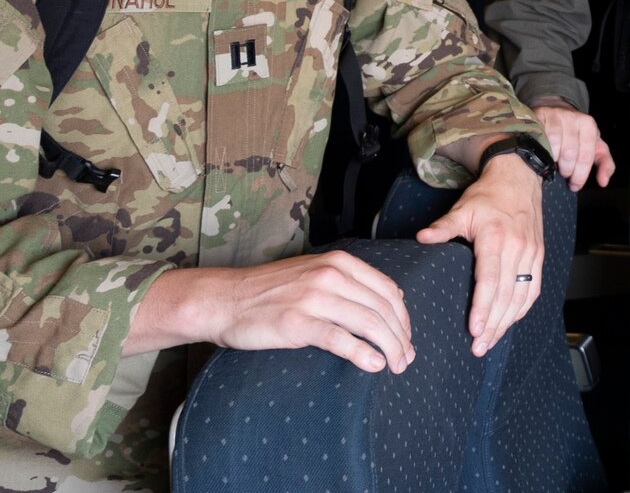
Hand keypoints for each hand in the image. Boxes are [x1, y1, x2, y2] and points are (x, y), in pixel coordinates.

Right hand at [181, 251, 414, 373]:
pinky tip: (373, 365)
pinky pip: (340, 339)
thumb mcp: (314, 272)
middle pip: (383, 309)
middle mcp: (331, 275)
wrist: (224, 299)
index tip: (406, 338)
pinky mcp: (297, 322)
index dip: (403, 317)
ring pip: (369, 324)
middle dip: (401, 337)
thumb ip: (349, 281)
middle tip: (405, 359)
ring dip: (389, 348)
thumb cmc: (269, 290)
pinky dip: (362, 354)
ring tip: (395, 366)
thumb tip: (391, 298)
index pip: (387, 290)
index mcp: (339, 262)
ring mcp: (314, 298)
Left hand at [416, 153, 544, 355]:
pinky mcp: (539, 256)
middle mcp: (518, 247)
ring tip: (492, 342)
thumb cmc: (488, 195)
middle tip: (479, 347)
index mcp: (496, 237)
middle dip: (494, 324)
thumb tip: (421, 238)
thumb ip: (443, 228)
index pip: (490, 279)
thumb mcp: (462, 208)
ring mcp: (531, 253)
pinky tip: (510, 322)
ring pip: (522, 296)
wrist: (518, 178)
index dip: (484, 307)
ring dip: (508, 322)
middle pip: (506, 294)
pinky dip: (522, 309)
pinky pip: (534, 289)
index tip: (475, 329)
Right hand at [533, 102, 615, 191]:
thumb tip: (604, 181)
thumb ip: (605, 164)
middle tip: (564, 175)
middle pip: (569, 153)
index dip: (580, 175)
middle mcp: (572, 117)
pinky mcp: (539, 115)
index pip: (586, 156)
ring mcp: (554, 115)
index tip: (575, 185)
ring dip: (553, 161)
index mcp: (588, 125)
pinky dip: (541, 150)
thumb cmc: (578, 134)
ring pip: (553, 146)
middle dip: (567, 170)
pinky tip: (543, 156)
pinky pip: (540, 138)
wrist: (559, 111)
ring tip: (554, 165)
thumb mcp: (596, 147)